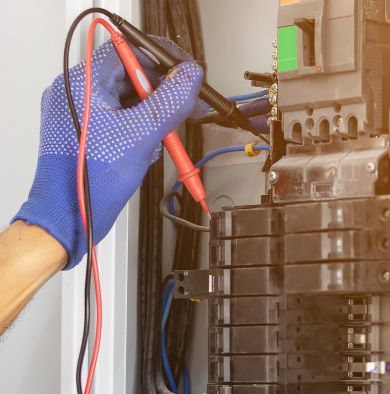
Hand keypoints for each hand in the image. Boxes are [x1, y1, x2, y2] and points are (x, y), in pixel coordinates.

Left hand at [13, 36, 203, 268]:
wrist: (70, 217)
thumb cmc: (91, 181)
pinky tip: (147, 149)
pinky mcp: (89, 134)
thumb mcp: (140, 137)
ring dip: (153, 117)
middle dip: (162, 94)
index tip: (187, 74)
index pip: (128, 50)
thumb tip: (190, 77)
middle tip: (187, 107)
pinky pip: (122, 121)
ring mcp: (83, 115)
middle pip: (131, 77)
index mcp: (83, 84)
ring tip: (163, 139)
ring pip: (129, 101)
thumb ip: (169, 103)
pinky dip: (140, 131)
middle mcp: (79, 94)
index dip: (162, 59)